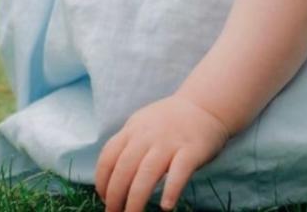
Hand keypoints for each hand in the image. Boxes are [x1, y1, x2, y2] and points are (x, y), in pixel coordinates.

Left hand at [94, 94, 228, 211]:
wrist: (204, 106)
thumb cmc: (169, 121)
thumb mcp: (141, 125)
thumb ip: (127, 145)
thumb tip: (110, 175)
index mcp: (132, 130)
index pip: (108, 157)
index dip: (102, 180)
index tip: (103, 197)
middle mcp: (147, 136)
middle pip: (124, 168)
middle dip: (115, 195)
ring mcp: (169, 143)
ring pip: (147, 173)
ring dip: (136, 199)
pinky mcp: (191, 151)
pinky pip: (179, 172)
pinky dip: (171, 190)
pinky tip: (166, 207)